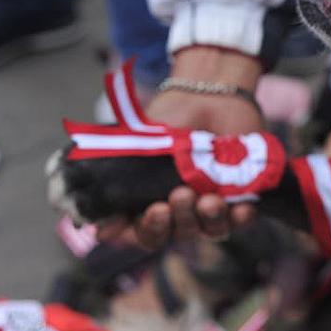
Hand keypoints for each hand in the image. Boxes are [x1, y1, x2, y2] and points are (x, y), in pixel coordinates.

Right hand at [100, 46, 263, 248]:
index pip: (137, 234)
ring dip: (206, 218)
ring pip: (206, 231)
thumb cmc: (170, 120)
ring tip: (208, 199)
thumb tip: (88, 217)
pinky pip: (239, 220)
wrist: (211, 95)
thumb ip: (113, 173)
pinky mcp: (239, 198)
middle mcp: (176, 213)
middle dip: (174, 220)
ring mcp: (207, 208)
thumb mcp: (136, 144)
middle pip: (172, 235)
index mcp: (146, 205)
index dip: (139, 231)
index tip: (144, 214)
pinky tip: (242, 208)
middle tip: (178, 195)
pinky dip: (240, 218)